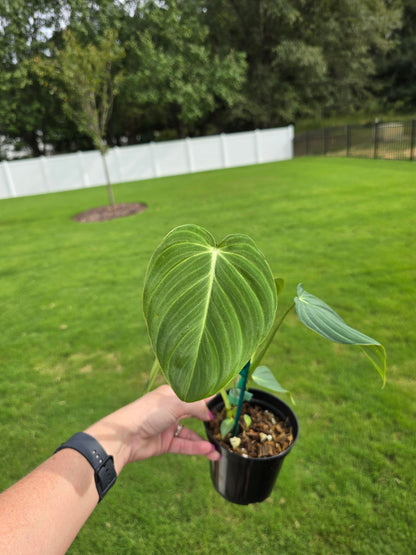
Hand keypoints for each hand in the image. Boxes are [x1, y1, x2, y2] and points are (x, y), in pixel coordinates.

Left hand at [85, 385, 219, 472]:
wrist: (124, 437)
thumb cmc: (147, 413)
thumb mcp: (175, 404)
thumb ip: (196, 406)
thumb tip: (210, 414)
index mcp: (172, 394)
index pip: (195, 393)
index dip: (210, 397)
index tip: (227, 400)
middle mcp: (170, 409)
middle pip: (194, 413)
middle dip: (210, 420)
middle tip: (227, 426)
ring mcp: (167, 426)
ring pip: (191, 433)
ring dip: (204, 440)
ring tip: (220, 448)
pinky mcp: (164, 443)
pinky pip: (184, 444)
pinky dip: (196, 448)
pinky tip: (208, 451)